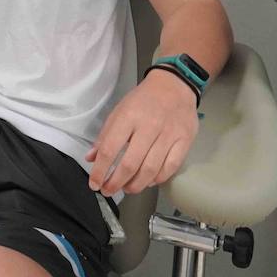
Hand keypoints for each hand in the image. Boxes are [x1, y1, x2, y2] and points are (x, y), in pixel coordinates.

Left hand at [85, 70, 198, 197]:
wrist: (174, 85)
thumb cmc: (143, 100)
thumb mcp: (119, 111)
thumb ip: (105, 136)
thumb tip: (91, 159)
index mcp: (128, 117)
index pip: (110, 149)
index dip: (100, 170)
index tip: (94, 183)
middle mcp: (148, 127)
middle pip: (131, 164)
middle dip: (116, 182)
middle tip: (109, 191)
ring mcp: (169, 135)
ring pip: (151, 169)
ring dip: (136, 185)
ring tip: (127, 189)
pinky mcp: (185, 140)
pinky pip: (171, 167)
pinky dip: (158, 179)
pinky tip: (148, 182)